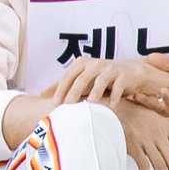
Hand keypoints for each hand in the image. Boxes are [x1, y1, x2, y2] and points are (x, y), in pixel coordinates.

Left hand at [52, 56, 168, 109]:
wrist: (128, 71)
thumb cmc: (99, 77)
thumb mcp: (81, 78)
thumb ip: (62, 85)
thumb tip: (40, 94)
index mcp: (82, 63)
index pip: (69, 76)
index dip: (61, 88)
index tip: (56, 103)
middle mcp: (95, 64)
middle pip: (83, 78)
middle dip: (75, 91)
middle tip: (68, 105)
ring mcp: (110, 69)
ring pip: (101, 80)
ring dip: (95, 92)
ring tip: (90, 103)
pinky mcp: (123, 76)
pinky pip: (118, 86)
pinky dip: (114, 96)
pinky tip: (111, 106)